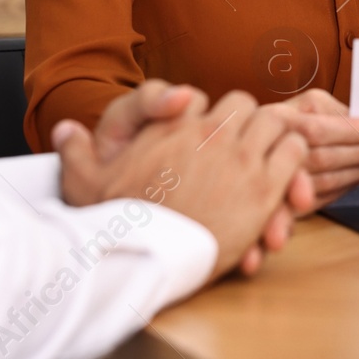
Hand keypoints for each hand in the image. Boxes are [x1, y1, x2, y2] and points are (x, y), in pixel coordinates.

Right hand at [55, 90, 310, 281]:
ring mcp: (240, 159)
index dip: (206, 116)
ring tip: (269, 155)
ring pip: (274, 121)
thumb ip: (76, 152)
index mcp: (171, 129)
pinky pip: (294, 151)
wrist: (146, 259)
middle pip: (243, 104)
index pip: (200, 99)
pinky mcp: (264, 187)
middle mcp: (208, 135)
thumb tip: (65, 130)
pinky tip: (286, 176)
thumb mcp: (84, 183)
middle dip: (245, 121)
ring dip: (274, 135)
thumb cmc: (118, 224)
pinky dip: (294, 157)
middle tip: (245, 143)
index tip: (206, 133)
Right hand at [277, 88, 358, 209]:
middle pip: (321, 158)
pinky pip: (319, 200)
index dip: (352, 132)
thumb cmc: (288, 124)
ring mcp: (272, 183)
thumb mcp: (303, 106)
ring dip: (358, 173)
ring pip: (322, 182)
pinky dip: (344, 189)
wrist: (250, 155)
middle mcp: (269, 152)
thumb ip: (331, 112)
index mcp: (274, 121)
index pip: (317, 129)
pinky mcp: (282, 205)